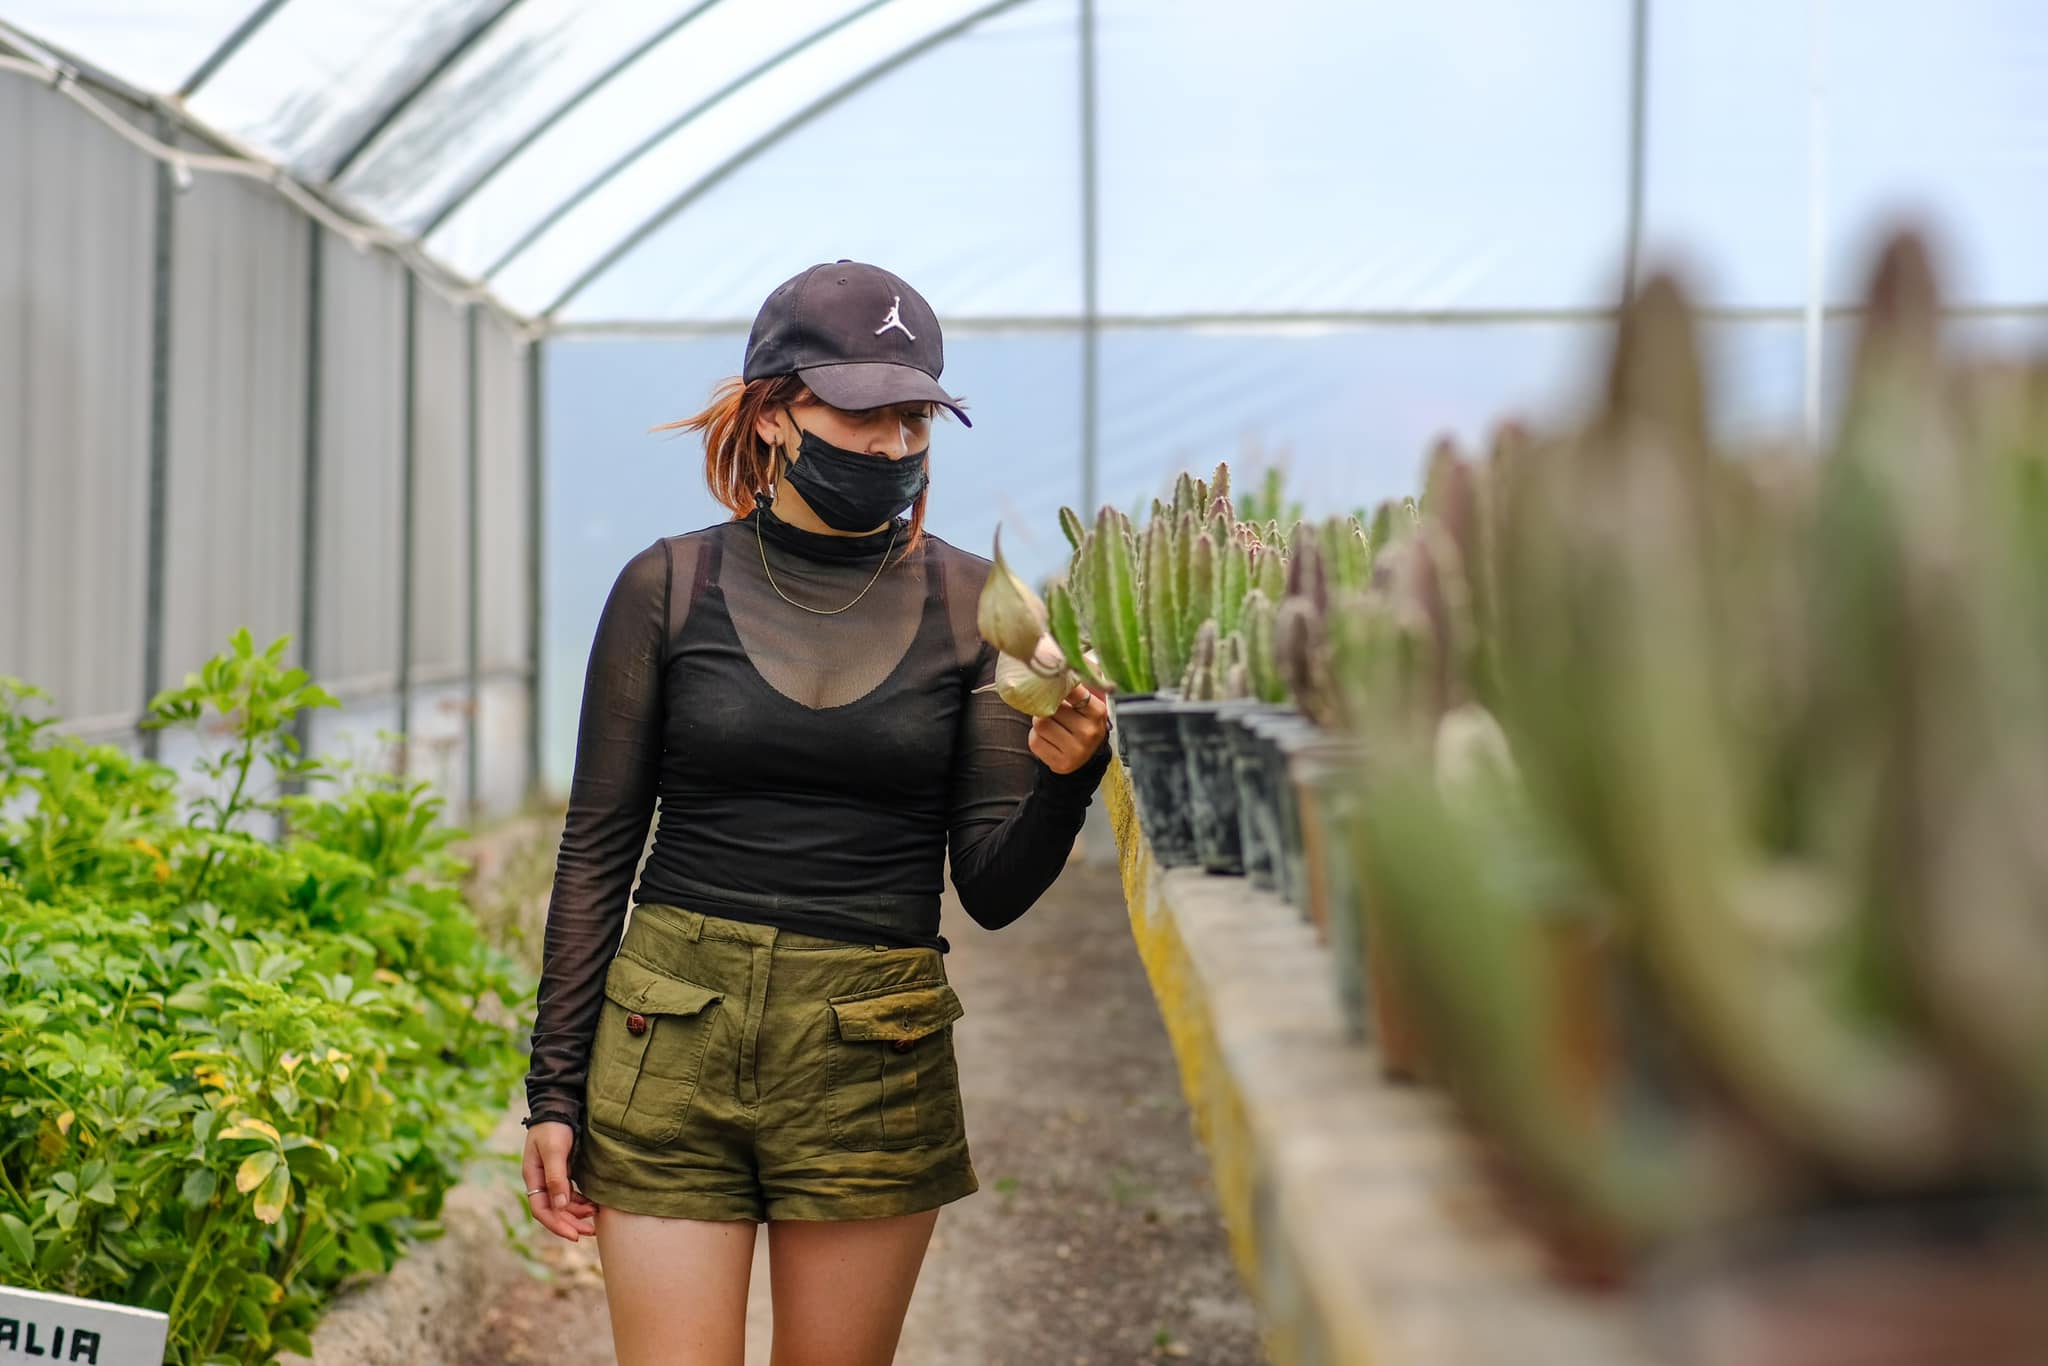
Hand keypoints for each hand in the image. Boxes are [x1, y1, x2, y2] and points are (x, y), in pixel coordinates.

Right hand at [522, 1121, 598, 1241]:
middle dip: (570, 1223)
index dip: (557, 1225)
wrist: (559, 1105)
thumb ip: (556, 1177)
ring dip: (577, 1214)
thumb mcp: (554, 1151)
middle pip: (553, 1210)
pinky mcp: (563, 1171)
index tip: (574, 1235)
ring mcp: (551, 1176)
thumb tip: (559, 1206)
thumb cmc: (554, 1127)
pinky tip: (592, 1205)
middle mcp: (540, 1180)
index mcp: (533, 1177)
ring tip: (595, 1219)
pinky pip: (570, 1193)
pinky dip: (580, 1201)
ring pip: (562, 1204)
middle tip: (590, 1233)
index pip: (542, 1210)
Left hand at [1029, 683, 1109, 774]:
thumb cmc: (1083, 722)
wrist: (1087, 757)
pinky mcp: (1061, 763)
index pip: (1072, 690)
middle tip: (1055, 710)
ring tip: (1052, 724)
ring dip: (1041, 721)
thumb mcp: (1088, 703)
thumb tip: (1056, 660)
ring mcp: (1076, 750)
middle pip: (1052, 708)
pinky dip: (1037, 738)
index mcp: (1097, 712)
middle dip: (1048, 707)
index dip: (1059, 686)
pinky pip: (1035, 742)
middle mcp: (1089, 732)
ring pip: (1040, 724)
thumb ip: (1077, 683)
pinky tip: (1049, 739)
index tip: (1054, 683)